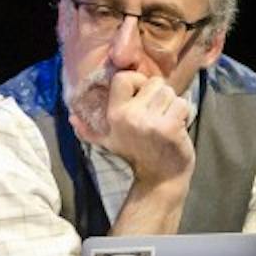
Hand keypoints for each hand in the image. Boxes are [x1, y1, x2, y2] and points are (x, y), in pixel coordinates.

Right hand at [71, 70, 194, 186]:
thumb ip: (88, 130)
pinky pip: (182, 105)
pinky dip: (183, 114)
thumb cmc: (135, 155)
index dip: (138, 81)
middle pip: (154, 83)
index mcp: (115, 115)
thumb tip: (71, 118)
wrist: (161, 178)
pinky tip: (176, 127)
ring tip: (166, 120)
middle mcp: (131, 117)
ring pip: (170, 93)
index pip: (124, 77)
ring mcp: (151, 123)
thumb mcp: (108, 142)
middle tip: (157, 113)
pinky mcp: (170, 128)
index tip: (143, 96)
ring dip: (172, 105)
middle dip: (160, 95)